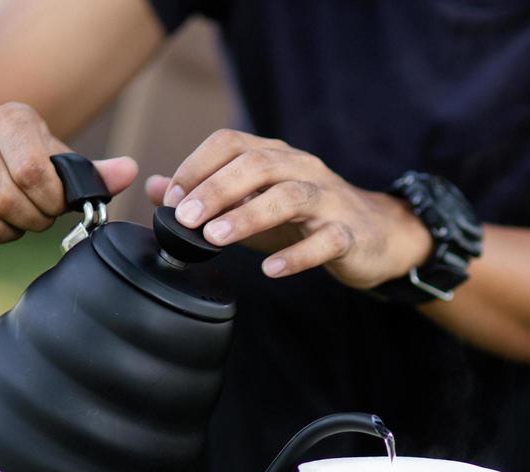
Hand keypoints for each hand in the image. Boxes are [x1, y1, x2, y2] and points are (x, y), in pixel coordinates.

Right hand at [0, 102, 136, 251]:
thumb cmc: (11, 161)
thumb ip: (89, 173)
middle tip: (30, 217)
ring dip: (4, 234)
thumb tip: (130, 172)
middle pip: (8, 202)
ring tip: (5, 220)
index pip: (35, 173)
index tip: (53, 205)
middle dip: (30, 222)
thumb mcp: (52, 159)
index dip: (51, 202)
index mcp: (9, 119)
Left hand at [145, 129, 430, 288]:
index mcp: (277, 156)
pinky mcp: (349, 234)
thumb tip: (154, 188)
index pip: (231, 142)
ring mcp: (330, 200)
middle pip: (258, 164)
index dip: (197, 166)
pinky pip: (325, 240)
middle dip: (216, 189)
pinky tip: (271, 271)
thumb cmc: (305, 221)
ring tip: (216, 237)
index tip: (171, 200)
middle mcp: (303, 169)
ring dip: (249, 215)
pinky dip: (297, 255)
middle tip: (185, 218)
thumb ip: (206, 196)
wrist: (375, 236)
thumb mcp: (253, 204)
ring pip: (290, 196)